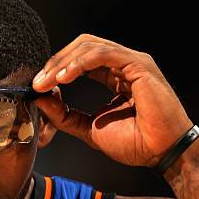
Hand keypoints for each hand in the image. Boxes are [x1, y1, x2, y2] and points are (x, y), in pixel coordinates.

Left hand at [32, 34, 192, 166]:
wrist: (162, 153)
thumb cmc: (136, 142)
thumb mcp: (88, 129)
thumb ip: (64, 114)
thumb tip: (40, 99)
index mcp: (113, 76)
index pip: (79, 59)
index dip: (56, 69)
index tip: (37, 86)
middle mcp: (122, 65)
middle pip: (82, 47)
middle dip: (56, 62)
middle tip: (38, 81)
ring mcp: (132, 62)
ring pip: (90, 46)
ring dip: (64, 62)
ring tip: (48, 80)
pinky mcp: (139, 65)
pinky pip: (103, 54)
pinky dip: (80, 62)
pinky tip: (65, 76)